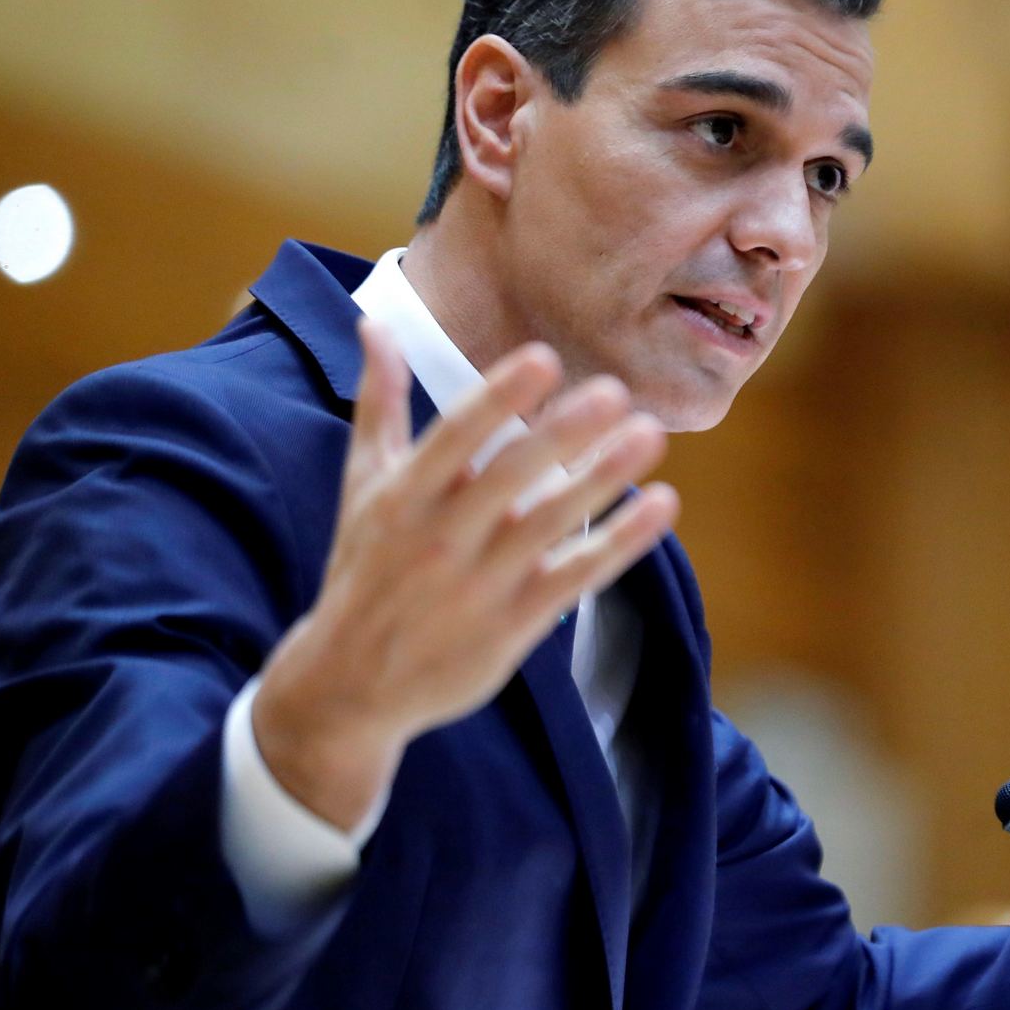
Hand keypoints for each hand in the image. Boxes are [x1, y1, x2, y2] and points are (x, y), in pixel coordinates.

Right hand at [252, 318, 679, 830]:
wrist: (348, 686)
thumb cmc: (363, 569)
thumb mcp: (363, 485)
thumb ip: (378, 403)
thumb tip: (374, 323)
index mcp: (403, 497)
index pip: (454, 437)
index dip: (498, 398)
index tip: (543, 359)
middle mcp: (439, 538)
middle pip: (508, 476)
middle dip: (563, 433)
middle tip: (616, 391)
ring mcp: (478, 585)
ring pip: (550, 523)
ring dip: (603, 477)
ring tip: (649, 435)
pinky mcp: (513, 625)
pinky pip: (576, 575)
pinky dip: (621, 542)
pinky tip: (660, 504)